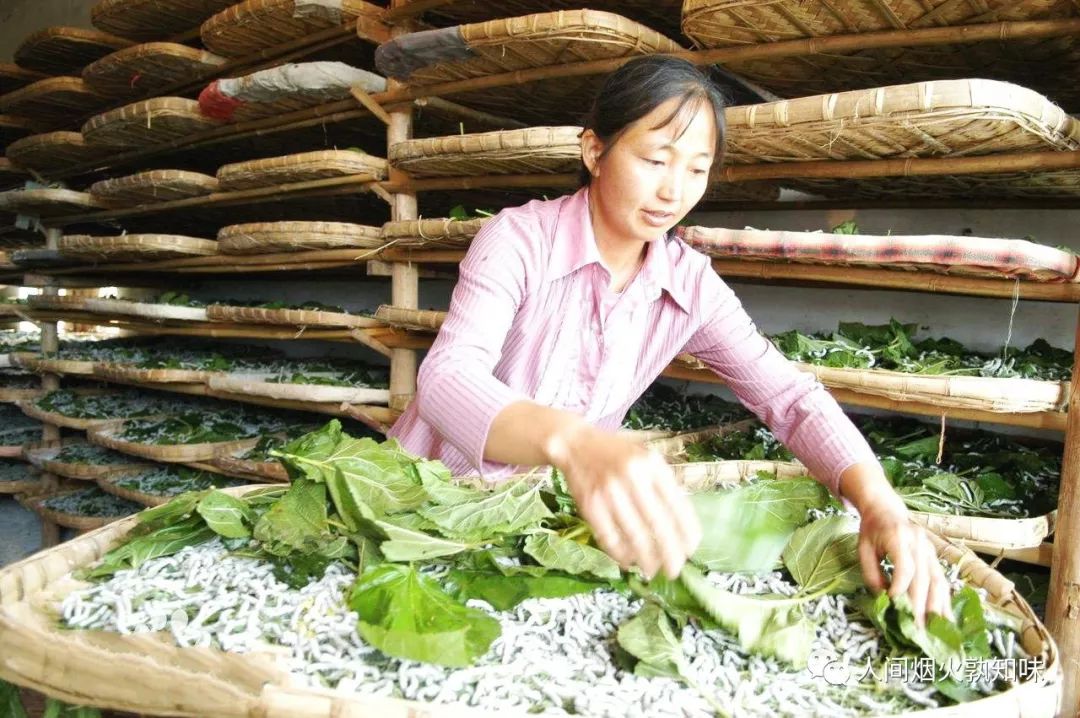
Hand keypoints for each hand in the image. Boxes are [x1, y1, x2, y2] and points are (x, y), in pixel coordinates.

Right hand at [552, 425, 700, 579]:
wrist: (576, 444)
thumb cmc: (618, 455)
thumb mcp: (646, 459)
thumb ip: (664, 486)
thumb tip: (683, 527)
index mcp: (653, 465)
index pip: (677, 505)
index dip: (686, 532)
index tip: (691, 550)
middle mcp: (633, 477)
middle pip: (658, 524)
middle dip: (670, 553)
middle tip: (675, 570)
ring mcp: (610, 492)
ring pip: (634, 535)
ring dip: (647, 559)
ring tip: (653, 570)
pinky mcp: (590, 505)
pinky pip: (610, 537)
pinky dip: (621, 554)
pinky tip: (628, 561)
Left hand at [856, 493, 952, 627]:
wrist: (886, 509)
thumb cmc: (871, 530)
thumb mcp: (863, 549)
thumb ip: (871, 573)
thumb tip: (883, 600)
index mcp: (898, 537)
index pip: (905, 567)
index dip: (901, 588)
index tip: (893, 605)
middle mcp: (919, 543)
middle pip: (924, 578)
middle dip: (922, 606)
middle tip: (919, 630)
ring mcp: (930, 550)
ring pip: (938, 580)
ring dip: (938, 607)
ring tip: (938, 630)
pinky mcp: (935, 557)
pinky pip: (942, 580)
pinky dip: (944, 601)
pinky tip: (945, 618)